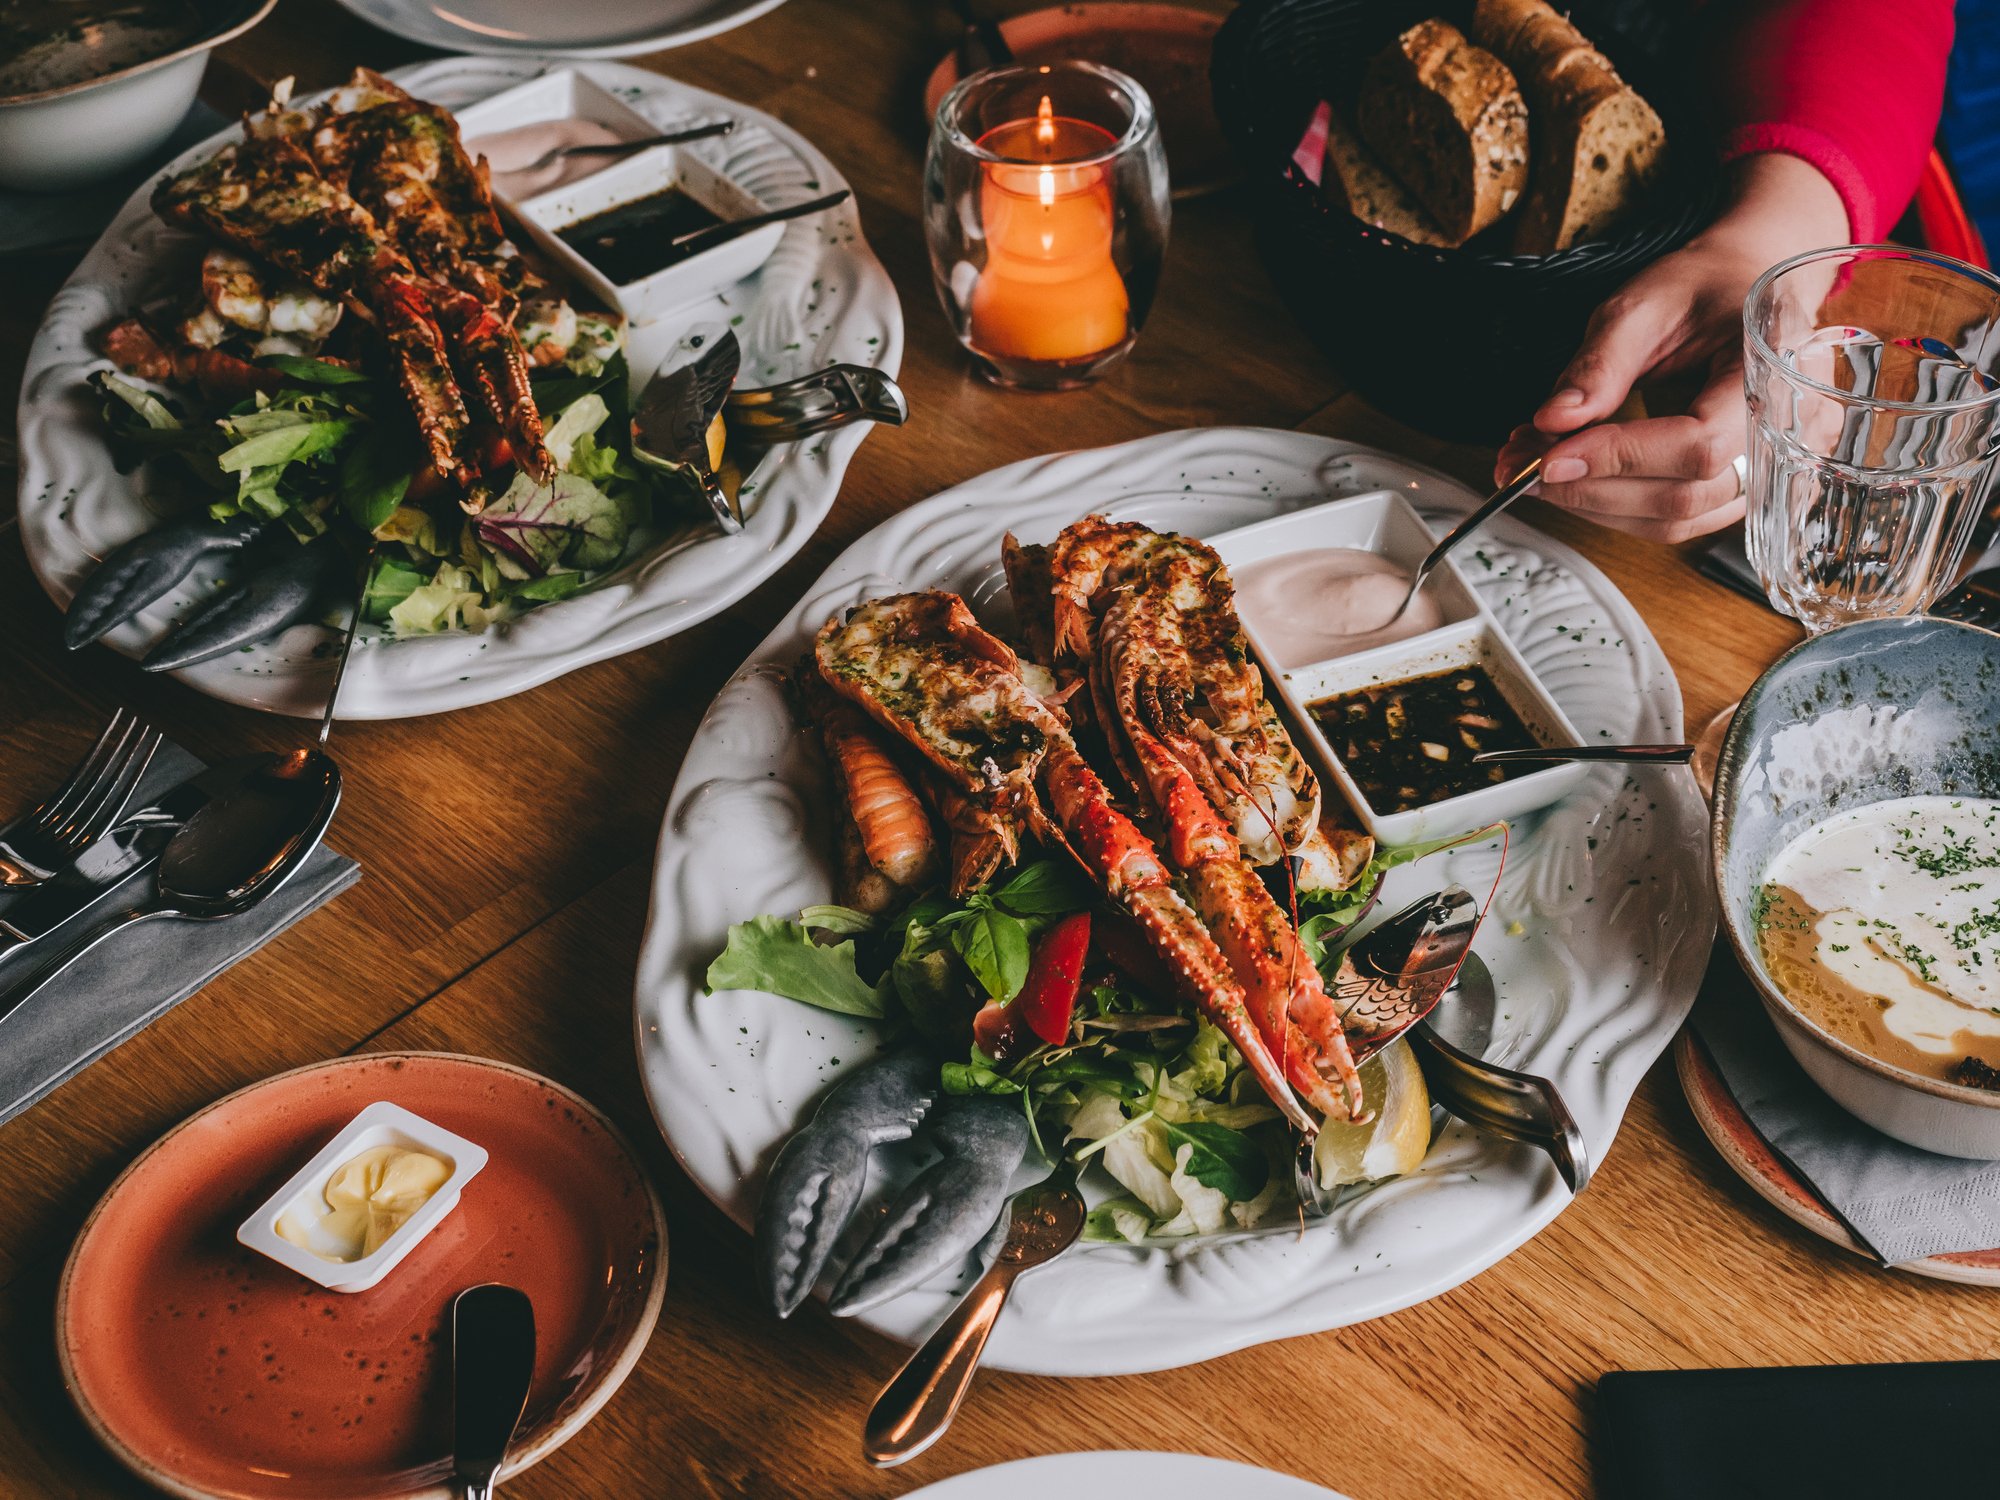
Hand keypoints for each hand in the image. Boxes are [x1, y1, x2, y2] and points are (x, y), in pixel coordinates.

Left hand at [1496, 153, 1849, 542]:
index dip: (1619, 458)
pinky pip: (1672, 519)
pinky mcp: (1732, 489)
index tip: (1549, 456)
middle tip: (1521, 460)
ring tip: (1534, 463)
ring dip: (1592, 503)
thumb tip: (1552, 422)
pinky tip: (1571, 473)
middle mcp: (1784, 436)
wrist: (1745, 286)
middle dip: (1590, 487)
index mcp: (1773, 374)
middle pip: (1683, 497)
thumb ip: (1600, 363)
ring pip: (1673, 521)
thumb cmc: (1703, 288)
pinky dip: (1611, 504)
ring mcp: (1764, 471)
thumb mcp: (1644, 302)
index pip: (1698, 445)